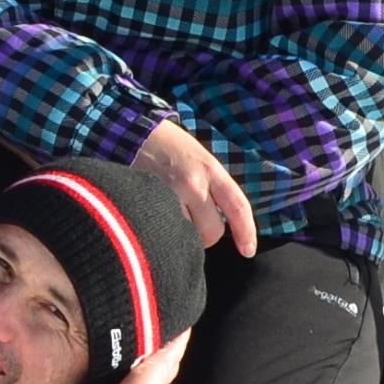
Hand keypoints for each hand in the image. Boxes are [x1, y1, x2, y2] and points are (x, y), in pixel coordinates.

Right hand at [131, 120, 257, 257]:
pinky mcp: (148, 204)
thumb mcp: (201, 158)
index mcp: (209, 169)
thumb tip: (223, 221)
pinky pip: (164, 231)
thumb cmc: (171, 147)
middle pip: (212, 231)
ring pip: (187, 236)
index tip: (248, 251)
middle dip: (206, 236)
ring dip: (183, 234)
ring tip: (173, 217)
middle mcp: (192, 184)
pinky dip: (165, 233)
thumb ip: (213, 187)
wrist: (134, 132)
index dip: (246, 232)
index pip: (238, 206)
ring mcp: (168, 196)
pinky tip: (158, 221)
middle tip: (196, 226)